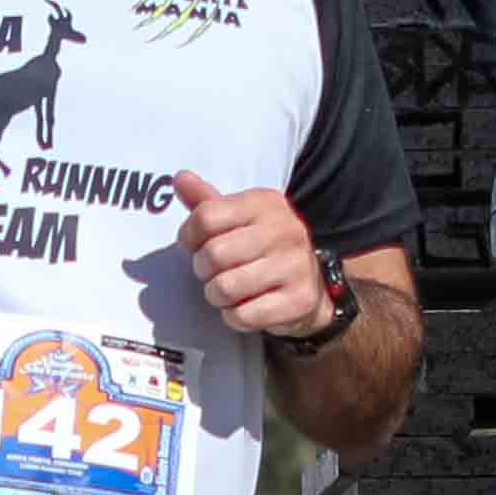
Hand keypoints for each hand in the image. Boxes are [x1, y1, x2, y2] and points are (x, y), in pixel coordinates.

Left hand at [169, 170, 336, 343]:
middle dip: (203, 270)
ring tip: (230, 290)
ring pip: (225, 288)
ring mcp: (294, 266)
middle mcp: (284, 230)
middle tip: (214, 271)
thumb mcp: (239, 218)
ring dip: (217, 296)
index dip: (189, 236)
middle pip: (213, 255)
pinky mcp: (298, 300)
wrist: (315, 283)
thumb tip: (180, 178)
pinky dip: (235, 316)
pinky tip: (247, 305)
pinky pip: (243, 316)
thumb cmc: (264, 248)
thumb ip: (207, 201)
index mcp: (264, 204)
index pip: (206, 217)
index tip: (195, 245)